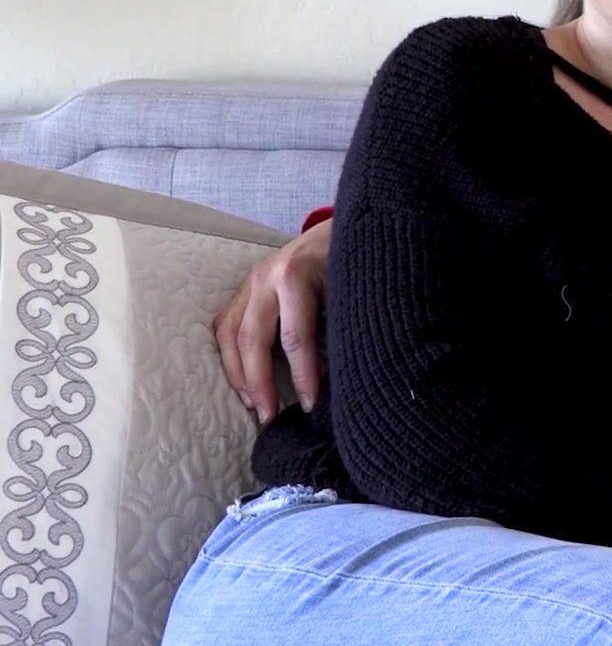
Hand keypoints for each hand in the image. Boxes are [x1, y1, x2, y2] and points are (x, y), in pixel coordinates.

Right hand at [214, 217, 332, 423]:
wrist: (337, 227)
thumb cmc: (349, 260)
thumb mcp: (350, 288)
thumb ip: (338, 324)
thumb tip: (338, 375)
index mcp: (295, 276)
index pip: (295, 337)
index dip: (303, 375)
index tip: (312, 405)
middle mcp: (265, 278)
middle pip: (253, 340)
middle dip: (260, 384)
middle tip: (270, 418)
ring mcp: (249, 281)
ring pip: (229, 335)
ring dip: (239, 375)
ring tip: (253, 406)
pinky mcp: (243, 288)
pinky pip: (225, 326)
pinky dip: (230, 357)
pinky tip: (242, 382)